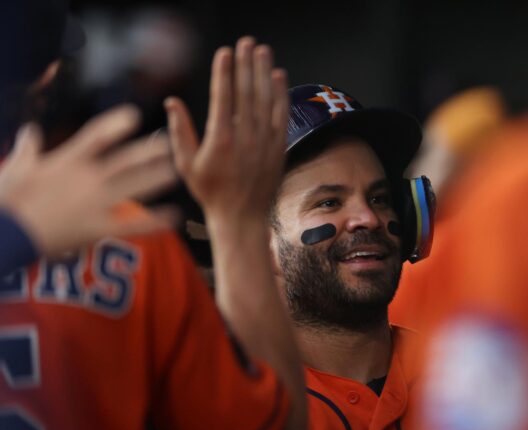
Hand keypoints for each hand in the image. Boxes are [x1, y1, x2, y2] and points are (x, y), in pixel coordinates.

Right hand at [0, 105, 177, 256]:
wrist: (7, 234)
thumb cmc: (8, 201)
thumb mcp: (16, 169)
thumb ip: (28, 149)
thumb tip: (29, 131)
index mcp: (67, 162)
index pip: (96, 136)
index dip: (116, 124)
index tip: (134, 116)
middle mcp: (86, 179)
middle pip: (124, 161)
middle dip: (147, 152)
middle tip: (168, 144)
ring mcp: (94, 204)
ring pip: (134, 188)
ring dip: (156, 179)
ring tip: (175, 172)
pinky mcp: (97, 229)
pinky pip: (133, 225)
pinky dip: (155, 222)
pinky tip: (174, 217)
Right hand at [164, 37, 288, 220]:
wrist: (242, 216)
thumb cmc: (211, 192)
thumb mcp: (186, 164)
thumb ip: (180, 131)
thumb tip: (172, 102)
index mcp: (221, 139)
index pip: (223, 97)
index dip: (224, 72)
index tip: (225, 52)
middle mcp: (245, 137)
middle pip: (247, 92)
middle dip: (246, 64)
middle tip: (246, 42)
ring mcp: (264, 141)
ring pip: (266, 99)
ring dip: (264, 72)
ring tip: (262, 51)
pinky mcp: (278, 146)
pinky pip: (281, 114)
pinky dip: (280, 94)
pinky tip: (278, 76)